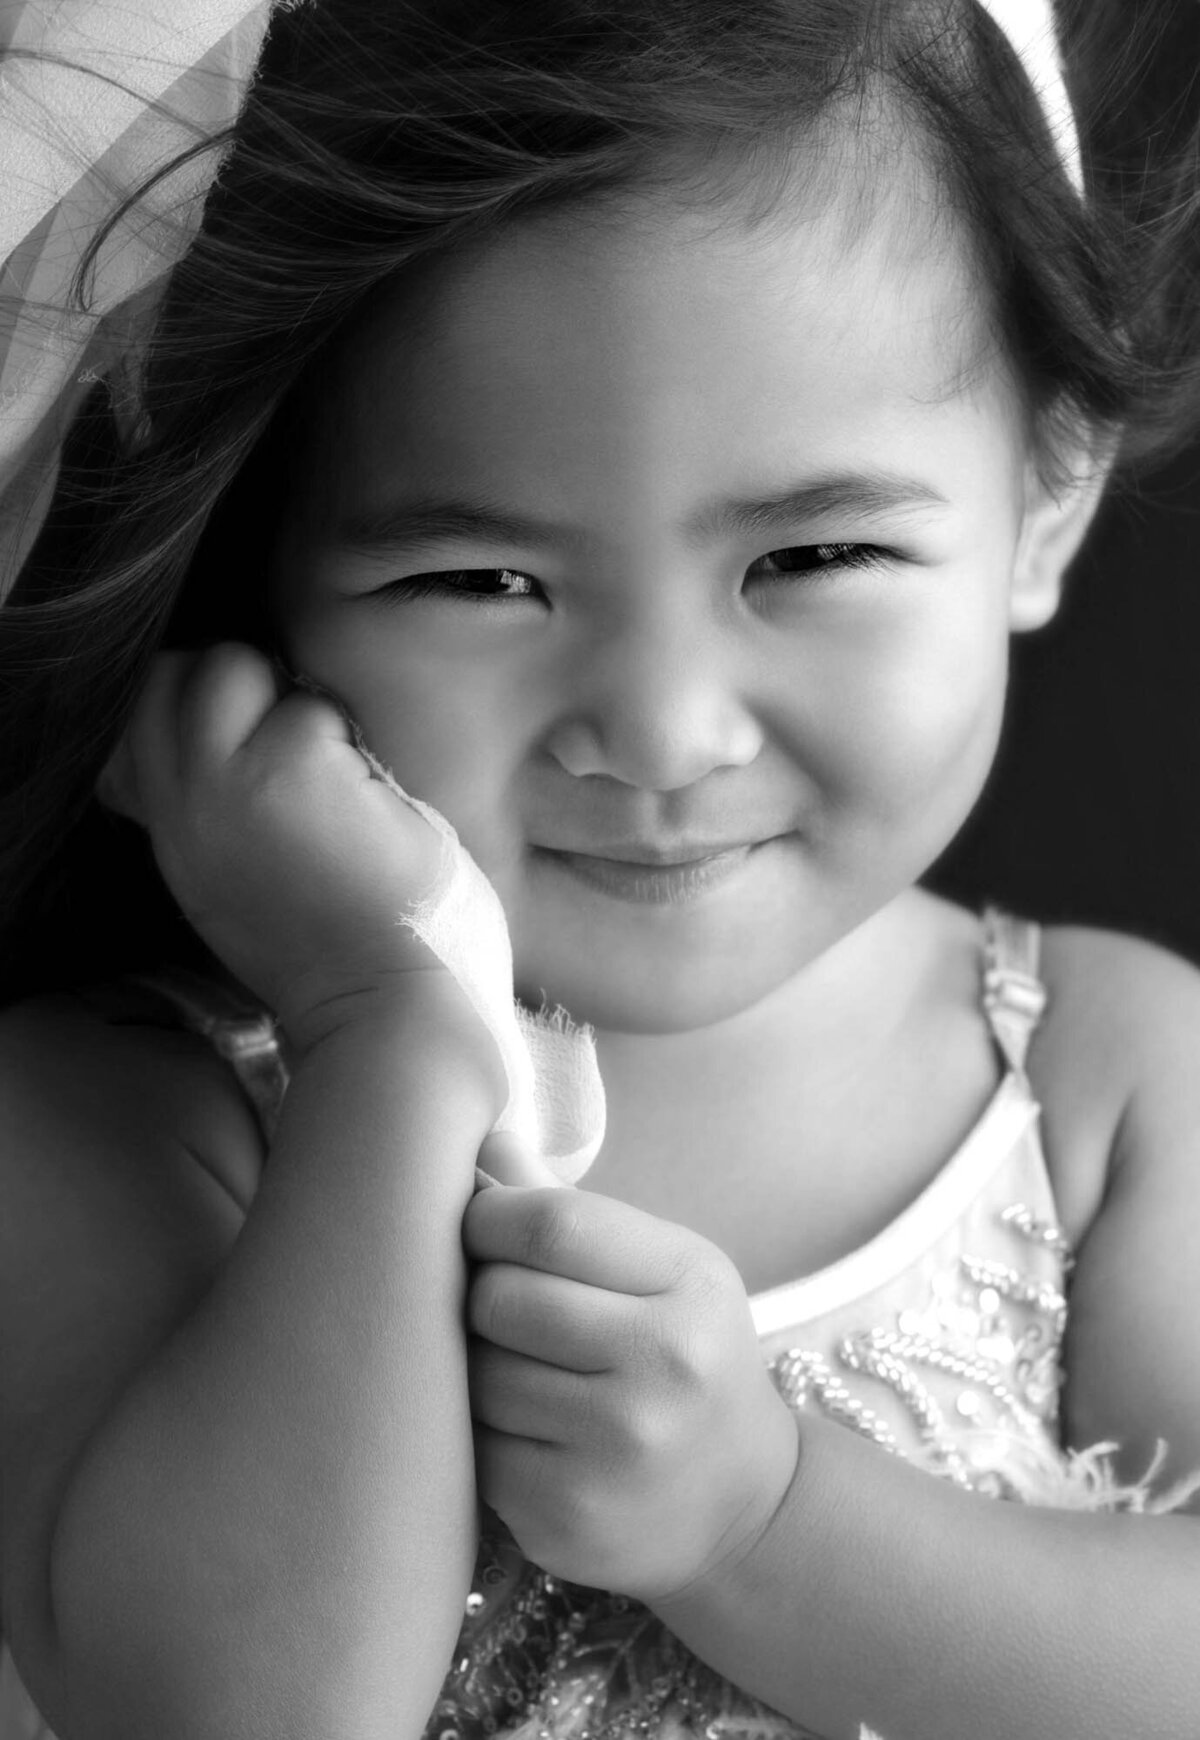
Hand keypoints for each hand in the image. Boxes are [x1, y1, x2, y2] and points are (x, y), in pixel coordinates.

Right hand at [98, 643, 453, 1052]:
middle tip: (301, 744)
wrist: (391, 1012)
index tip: (255, 741)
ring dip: (297, 705)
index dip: (192, 704)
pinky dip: (353, 740)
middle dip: (235, 681)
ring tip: (341, 777)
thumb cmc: (345, 955)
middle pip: (167, 675)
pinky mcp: (297, 765)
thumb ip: (214, 816)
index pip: (138, 718)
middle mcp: (185, 807)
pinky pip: (316, 705)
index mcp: (174, 837)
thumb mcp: (239, 889)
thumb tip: (221, 741)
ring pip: (231, 667)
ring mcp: (232, 782)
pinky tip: (375, 804)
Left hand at [462, 1178, 799, 1602]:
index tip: (480, 1224)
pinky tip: (526, 1432)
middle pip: (500, 1297)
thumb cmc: (685, 1358)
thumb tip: (482, 1142)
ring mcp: (616, 1450)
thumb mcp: (663, 1271)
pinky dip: (482, 1435)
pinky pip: (475, 1450)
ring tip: (519, 1369)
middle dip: (480, 1292)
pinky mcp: (567, 1517)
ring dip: (477, 1366)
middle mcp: (664, 1366)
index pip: (551, 1225)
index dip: (489, 1215)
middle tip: (500, 1304)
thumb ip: (570, 1212)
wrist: (743, 1505)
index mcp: (690, 1283)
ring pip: (477, 1376)